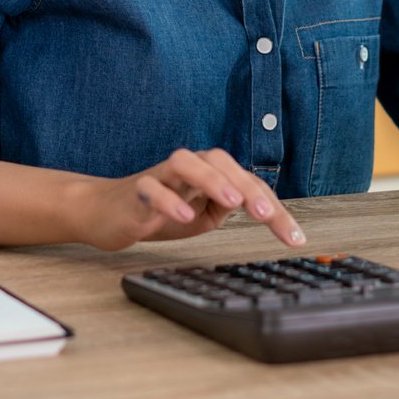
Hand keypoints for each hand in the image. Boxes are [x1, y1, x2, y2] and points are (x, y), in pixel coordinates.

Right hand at [75, 147, 305, 251]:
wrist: (106, 213)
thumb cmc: (159, 211)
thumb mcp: (203, 215)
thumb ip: (227, 207)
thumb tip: (257, 206)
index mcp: (208, 173)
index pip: (246, 182)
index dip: (273, 207)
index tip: (293, 236)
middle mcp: (188, 167)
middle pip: (220, 162)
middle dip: (246, 187)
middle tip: (264, 215)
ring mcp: (161, 175)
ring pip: (186, 162)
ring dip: (210, 179)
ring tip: (230, 201)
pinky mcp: (136, 190)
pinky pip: (152, 188)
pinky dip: (168, 199)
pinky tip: (183, 215)